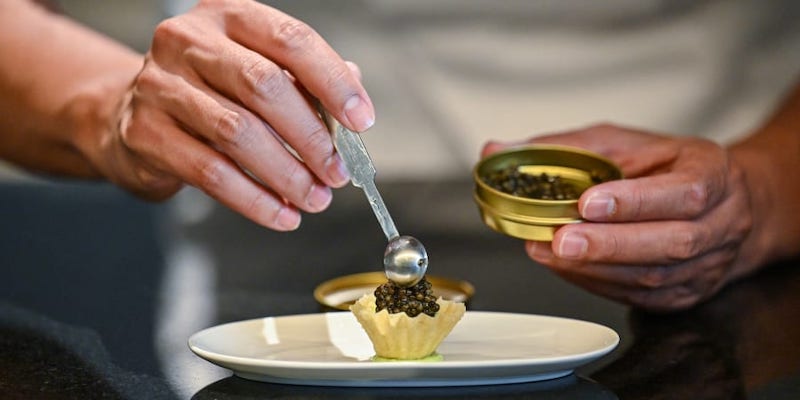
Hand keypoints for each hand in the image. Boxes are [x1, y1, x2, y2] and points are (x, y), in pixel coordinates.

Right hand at [94, 0, 372, 230]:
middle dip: (311, 136)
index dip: (332, 81)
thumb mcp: (256, 72)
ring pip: (238, 133)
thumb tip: (354, 108)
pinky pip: (211, 172)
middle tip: (337, 172)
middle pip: (264, 86)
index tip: (361, 121)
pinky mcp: (145, 132)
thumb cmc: (211, 93)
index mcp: (228, 14)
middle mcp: (189, 40)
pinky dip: (254, 199)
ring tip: (315, 198)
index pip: (291, 40)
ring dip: (287, 173)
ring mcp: (160, 84)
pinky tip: (281, 214)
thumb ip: (305, 84)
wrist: (131, 115)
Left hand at [482, 124, 753, 310]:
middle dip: (609, 244)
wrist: (723, 205)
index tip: (588, 202)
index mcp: (712, 174)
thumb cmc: (667, 168)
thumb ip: (564, 147)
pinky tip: (567, 268)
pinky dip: (599, 283)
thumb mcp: (623, 143)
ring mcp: (706, 266)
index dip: (635, 201)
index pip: (683, 192)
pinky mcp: (685, 294)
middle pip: (670, 243)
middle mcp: (720, 224)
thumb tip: (495, 151)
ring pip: (654, 276)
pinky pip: (641, 296)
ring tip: (550, 253)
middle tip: (561, 240)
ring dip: (597, 268)